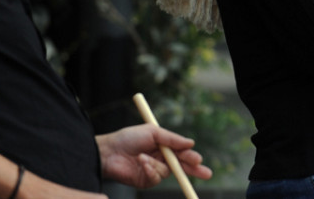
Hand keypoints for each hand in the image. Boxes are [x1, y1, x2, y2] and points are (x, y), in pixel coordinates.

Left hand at [96, 124, 211, 188]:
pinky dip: (149, 170)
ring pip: (167, 172)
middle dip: (194, 170)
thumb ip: (172, 139)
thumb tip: (191, 143)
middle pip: (181, 166)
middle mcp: (160, 159)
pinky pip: (155, 178)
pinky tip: (141, 162)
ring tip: (142, 157)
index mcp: (163, 146)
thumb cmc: (128, 138)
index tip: (198, 160)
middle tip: (206, 174)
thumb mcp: (152, 132)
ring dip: (156, 164)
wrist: (108, 152)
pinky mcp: (145, 180)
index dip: (191, 157)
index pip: (182, 152)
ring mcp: (153, 170)